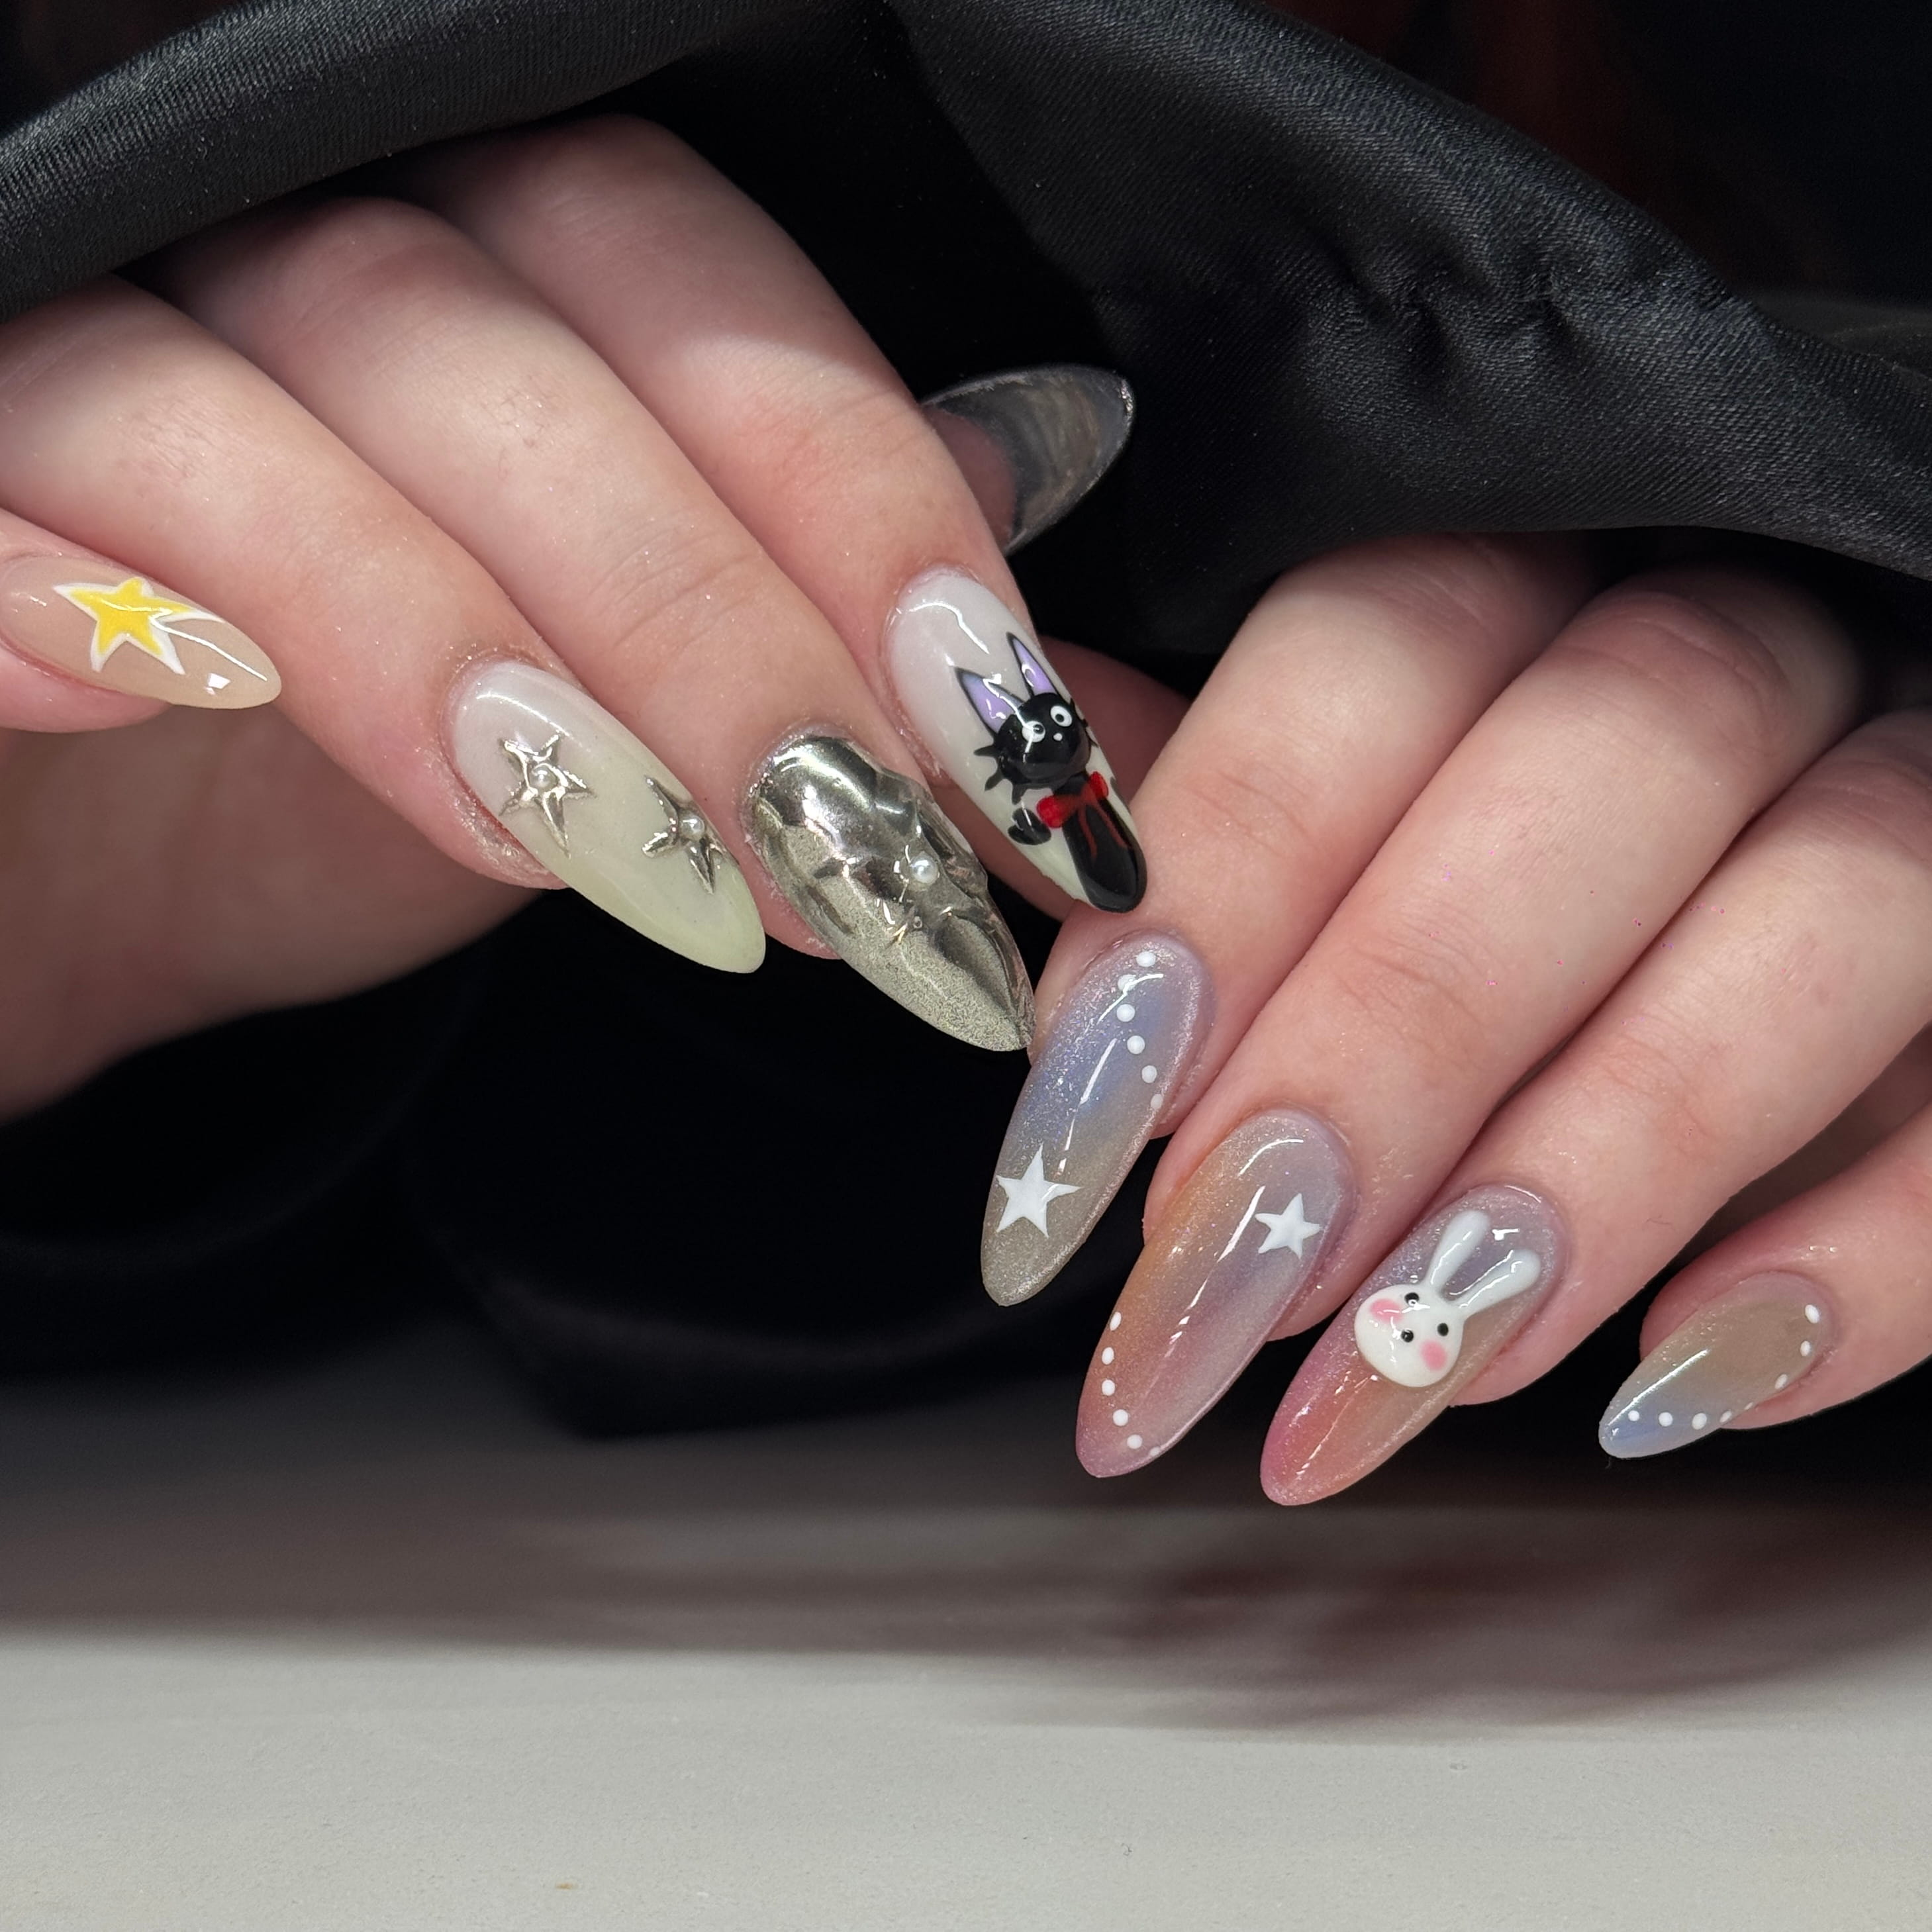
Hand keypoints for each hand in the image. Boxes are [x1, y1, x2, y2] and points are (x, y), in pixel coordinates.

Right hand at [0, 117, 1180, 1116]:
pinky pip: (14, 487)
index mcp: (479, 281)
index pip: (696, 295)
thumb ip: (832, 674)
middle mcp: (284, 261)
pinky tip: (271, 743)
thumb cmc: (354, 780)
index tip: (1006, 741)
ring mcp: (88, 354)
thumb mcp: (632, 734)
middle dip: (717, 616)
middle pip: (517, 345)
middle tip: (863, 853)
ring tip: (632, 869)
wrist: (66, 856)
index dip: (867, 502)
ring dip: (473, 642)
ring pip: (280, 408)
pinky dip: (115, 608)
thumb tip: (1079, 714)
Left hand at [981, 532, 1931, 1488]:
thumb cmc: (1461, 850)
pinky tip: (1677, 1382)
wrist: (1717, 902)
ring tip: (1413, 1365)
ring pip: (1833, 910)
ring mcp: (1926, 789)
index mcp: (1543, 565)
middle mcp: (1754, 640)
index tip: (1087, 1112)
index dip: (1232, 875)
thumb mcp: (1329, 810)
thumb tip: (1004, 822)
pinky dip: (1867, 1257)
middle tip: (1218, 1277)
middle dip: (1396, 1040)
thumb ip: (1191, 797)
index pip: (1384, 646)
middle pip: (1608, 766)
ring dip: (1609, 1157)